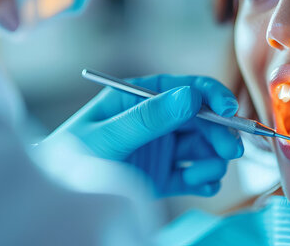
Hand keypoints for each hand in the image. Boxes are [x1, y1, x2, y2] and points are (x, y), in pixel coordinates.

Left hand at [47, 74, 243, 196]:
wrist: (59, 200)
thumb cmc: (72, 158)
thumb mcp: (109, 135)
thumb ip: (149, 118)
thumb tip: (191, 96)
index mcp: (139, 98)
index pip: (183, 88)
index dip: (211, 95)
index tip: (229, 109)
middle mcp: (154, 120)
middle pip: (200, 119)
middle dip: (218, 133)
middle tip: (229, 149)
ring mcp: (161, 148)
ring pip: (202, 148)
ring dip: (211, 159)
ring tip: (201, 174)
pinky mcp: (164, 176)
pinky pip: (194, 174)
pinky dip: (204, 180)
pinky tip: (200, 184)